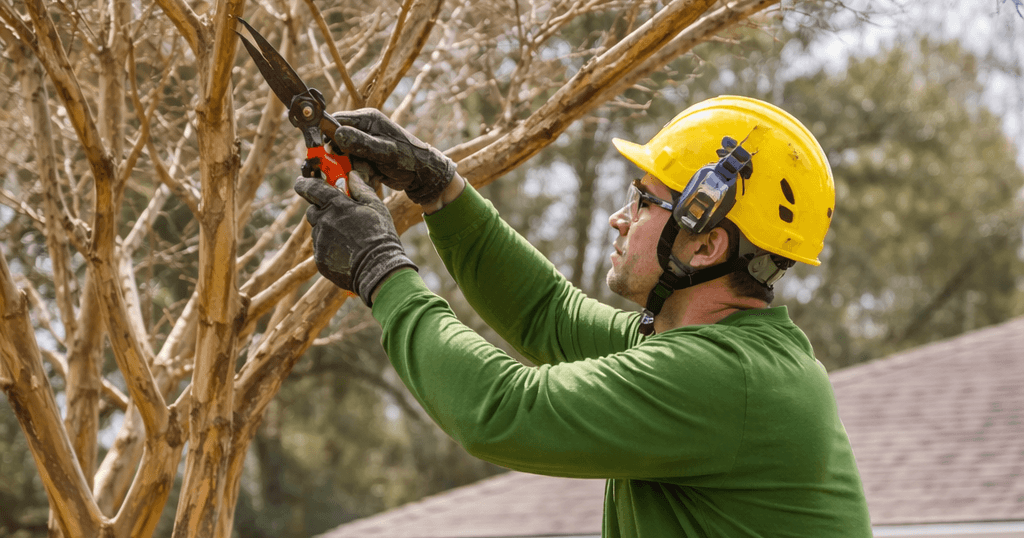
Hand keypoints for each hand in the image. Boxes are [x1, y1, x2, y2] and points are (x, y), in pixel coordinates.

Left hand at [294, 172, 417, 305]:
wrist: (378, 270)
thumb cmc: (381, 236)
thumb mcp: (376, 208)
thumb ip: (361, 189)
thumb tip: (352, 175)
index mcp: (336, 205)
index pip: (312, 188)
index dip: (304, 184)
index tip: (301, 182)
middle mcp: (323, 221)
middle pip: (312, 211)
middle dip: (320, 210)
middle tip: (337, 216)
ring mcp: (320, 241)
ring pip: (317, 231)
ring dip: (327, 231)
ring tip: (348, 240)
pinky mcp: (319, 259)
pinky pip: (320, 249)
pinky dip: (329, 248)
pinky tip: (346, 253)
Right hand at [328, 108, 454, 204]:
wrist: (424, 174)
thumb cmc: (408, 158)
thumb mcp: (384, 151)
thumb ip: (361, 142)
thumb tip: (337, 134)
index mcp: (367, 119)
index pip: (337, 121)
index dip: (325, 134)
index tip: (319, 150)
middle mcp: (363, 129)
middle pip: (336, 139)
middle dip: (335, 155)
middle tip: (334, 167)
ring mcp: (364, 143)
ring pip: (342, 154)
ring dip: (346, 166)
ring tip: (360, 173)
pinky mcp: (365, 157)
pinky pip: (352, 165)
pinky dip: (355, 173)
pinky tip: (367, 177)